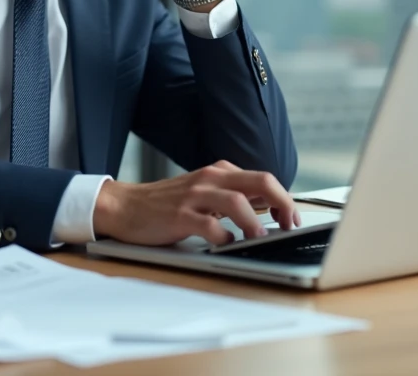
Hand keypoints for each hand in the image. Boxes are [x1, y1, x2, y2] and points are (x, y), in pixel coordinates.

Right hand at [93, 160, 301, 245]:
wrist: (124, 206)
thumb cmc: (165, 203)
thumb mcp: (203, 192)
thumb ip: (232, 196)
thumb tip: (269, 207)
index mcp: (218, 173)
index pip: (263, 178)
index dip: (285, 198)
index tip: (293, 218)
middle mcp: (209, 179)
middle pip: (259, 182)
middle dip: (283, 203)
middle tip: (290, 224)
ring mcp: (194, 196)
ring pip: (236, 202)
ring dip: (255, 223)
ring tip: (261, 238)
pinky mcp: (179, 216)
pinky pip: (209, 226)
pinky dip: (224, 237)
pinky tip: (226, 244)